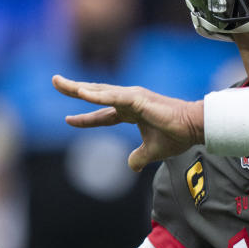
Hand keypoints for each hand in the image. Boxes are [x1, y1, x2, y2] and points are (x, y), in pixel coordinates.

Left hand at [52, 75, 204, 171]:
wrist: (193, 129)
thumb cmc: (177, 135)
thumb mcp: (152, 151)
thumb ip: (139, 157)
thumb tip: (130, 166)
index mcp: (131, 111)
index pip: (103, 115)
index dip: (85, 118)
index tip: (68, 120)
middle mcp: (129, 100)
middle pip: (95, 94)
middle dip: (73, 89)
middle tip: (55, 81)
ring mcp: (133, 97)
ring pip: (100, 91)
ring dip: (78, 88)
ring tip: (59, 83)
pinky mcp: (138, 99)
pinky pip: (112, 97)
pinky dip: (96, 95)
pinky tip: (81, 94)